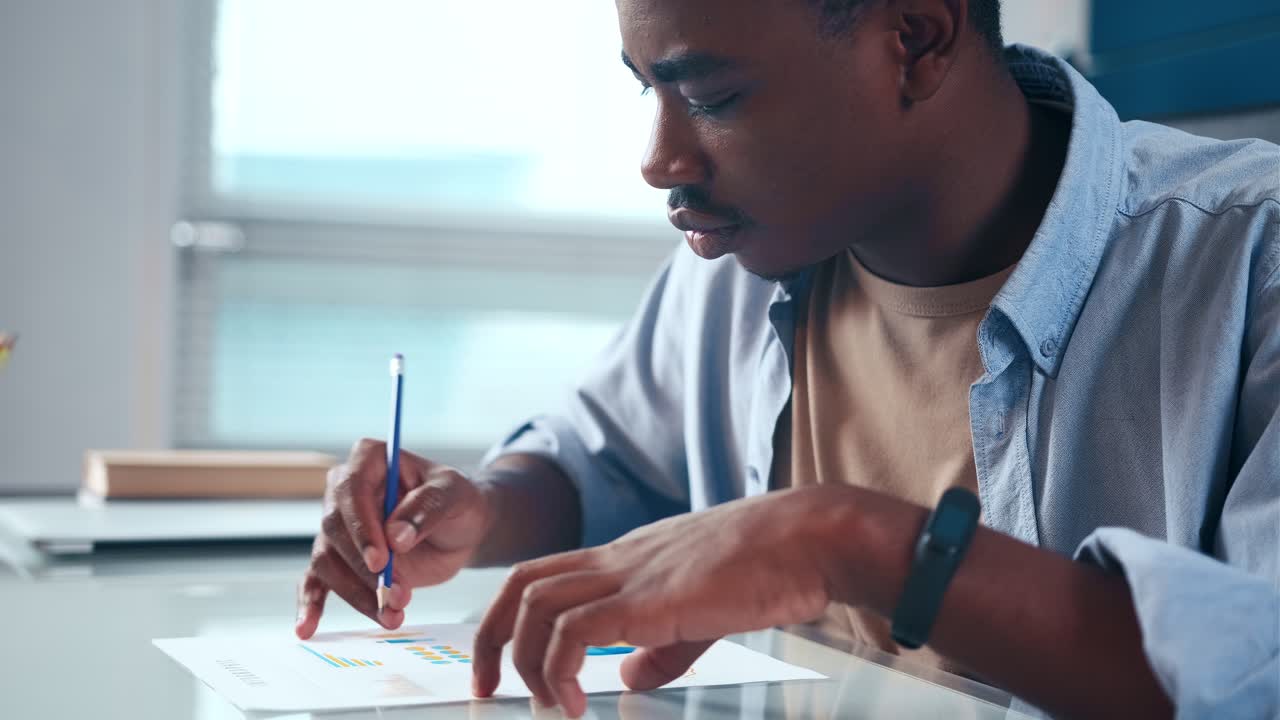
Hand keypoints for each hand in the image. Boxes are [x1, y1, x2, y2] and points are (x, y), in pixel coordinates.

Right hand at [295, 439, 492, 637]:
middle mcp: (345, 490)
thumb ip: (428, 507)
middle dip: (365, 569)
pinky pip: (317, 580)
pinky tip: (306, 627)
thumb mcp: (455, 494)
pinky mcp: (342, 559)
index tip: (382, 559)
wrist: (462, 529)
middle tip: (396, 595)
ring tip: (393, 615)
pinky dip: (311, 604)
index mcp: (370, 459)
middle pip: (335, 530)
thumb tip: (395, 537)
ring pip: (328, 561)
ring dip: (357, 593)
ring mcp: (341, 526)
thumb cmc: (457, 500)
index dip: (361, 526)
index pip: (351, 489)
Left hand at [471, 486, 845, 717]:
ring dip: (527, 661)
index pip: (543, 577)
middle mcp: (618, 559)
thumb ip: (660, 646)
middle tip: (486, 691)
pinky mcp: (651, 597)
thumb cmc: (770, 568)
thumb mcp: (702, 610)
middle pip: (522, 583)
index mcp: (627, 559)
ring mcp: (632, 573)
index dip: (510, 622)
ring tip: (548, 706)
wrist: (810, 538)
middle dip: (491, 639)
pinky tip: (577, 703)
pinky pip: (577, 629)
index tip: (499, 671)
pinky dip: (561, 668)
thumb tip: (629, 678)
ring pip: (539, 603)